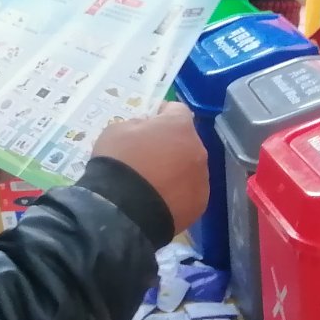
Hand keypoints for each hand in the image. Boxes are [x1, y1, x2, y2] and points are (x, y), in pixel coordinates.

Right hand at [92, 103, 208, 233]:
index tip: (149, 121)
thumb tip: (146, 130)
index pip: (177, 110)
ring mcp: (201, 179)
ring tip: (154, 184)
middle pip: (186, 141)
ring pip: (190, 168)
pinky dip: (178, 193)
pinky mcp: (200, 204)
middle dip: (170, 144)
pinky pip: (189, 192)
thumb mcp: (117, 130)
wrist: (123, 210)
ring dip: (176, 170)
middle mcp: (198, 150)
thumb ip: (137, 125)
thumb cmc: (119, 163)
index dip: (162, 114)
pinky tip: (160, 201)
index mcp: (180, 126)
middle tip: (150, 156)